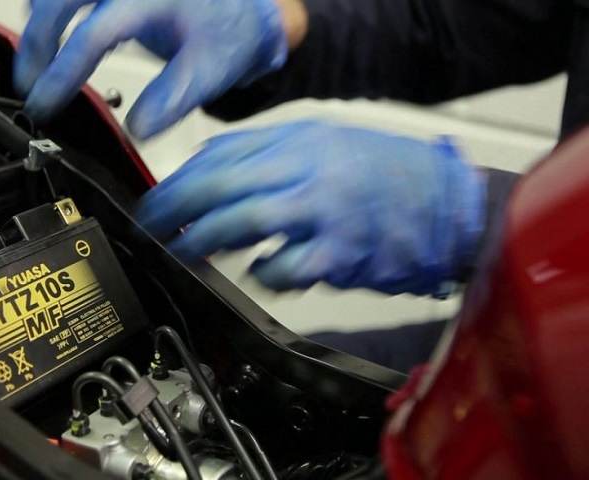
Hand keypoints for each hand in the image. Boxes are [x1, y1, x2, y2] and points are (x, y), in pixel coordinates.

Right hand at [15, 0, 288, 138]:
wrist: (248, 6)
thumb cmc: (231, 32)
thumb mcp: (210, 70)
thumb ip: (173, 98)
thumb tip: (137, 128)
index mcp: (147, 1)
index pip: (90, 36)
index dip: (61, 73)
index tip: (43, 104)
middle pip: (59, 2)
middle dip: (37, 44)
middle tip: (29, 86)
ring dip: (40, 23)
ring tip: (33, 65)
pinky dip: (53, 8)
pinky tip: (44, 26)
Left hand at [136, 120, 486, 294]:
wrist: (445, 204)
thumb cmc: (384, 172)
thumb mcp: (322, 141)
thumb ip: (266, 152)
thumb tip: (209, 167)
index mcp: (300, 142)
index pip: (221, 155)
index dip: (180, 181)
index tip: (158, 199)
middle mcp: (308, 172)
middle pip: (223, 187)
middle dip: (176, 210)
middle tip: (152, 228)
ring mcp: (324, 214)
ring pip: (246, 224)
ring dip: (206, 240)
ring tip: (185, 249)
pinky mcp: (339, 255)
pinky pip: (285, 267)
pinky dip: (263, 272)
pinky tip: (258, 271)